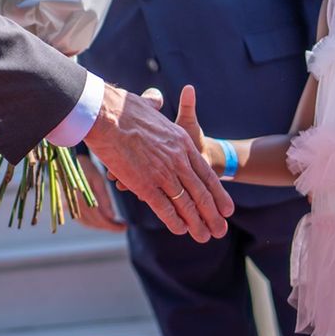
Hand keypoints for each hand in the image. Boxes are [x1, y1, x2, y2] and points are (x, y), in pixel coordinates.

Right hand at [73, 154, 125, 231]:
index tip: (124, 226)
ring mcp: (69, 206)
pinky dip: (94, 223)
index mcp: (80, 195)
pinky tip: (104, 221)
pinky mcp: (69, 207)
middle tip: (123, 226)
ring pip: (88, 223)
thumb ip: (104, 198)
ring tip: (115, 224)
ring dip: (102, 226)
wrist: (68, 161)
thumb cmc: (85, 167)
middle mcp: (73, 203)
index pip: (97, 216)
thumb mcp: (97, 179)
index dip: (111, 224)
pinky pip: (82, 220)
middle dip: (109, 226)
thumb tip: (112, 216)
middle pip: (93, 221)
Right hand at [83, 84, 232, 242]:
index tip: (227, 209)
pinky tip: (181, 230)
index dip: (218, 194)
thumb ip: (155, 107)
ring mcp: (162, 173)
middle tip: (220, 230)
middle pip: (200, 192)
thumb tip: (155, 99)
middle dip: (212, 214)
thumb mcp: (148, 106)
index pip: (206, 174)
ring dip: (196, 223)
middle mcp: (177, 160)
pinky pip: (164, 207)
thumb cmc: (122, 109)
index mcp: (182, 143)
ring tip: (204, 236)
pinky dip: (174, 221)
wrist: (108, 115)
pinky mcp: (145, 185)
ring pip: (185, 203)